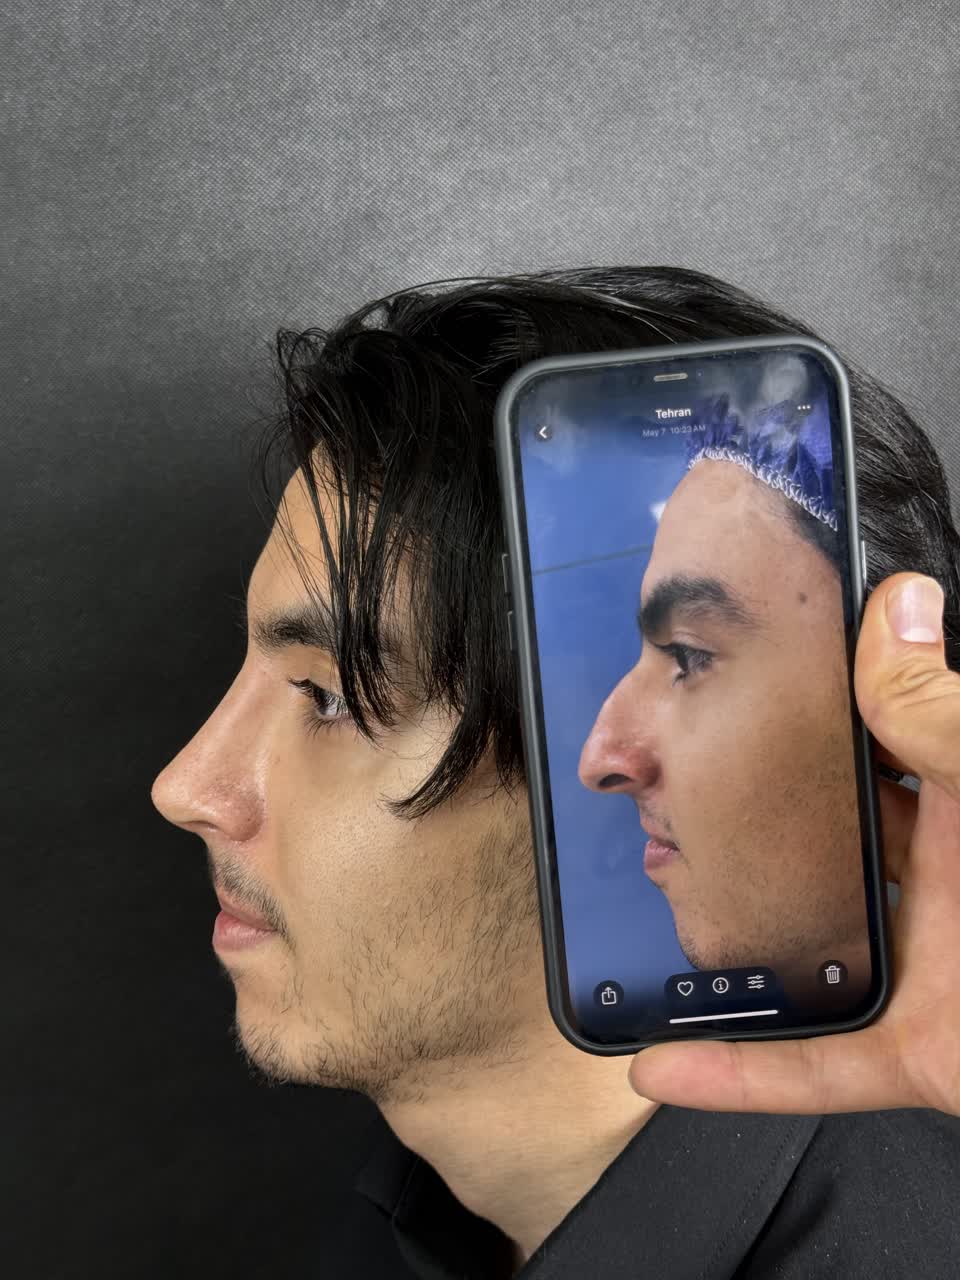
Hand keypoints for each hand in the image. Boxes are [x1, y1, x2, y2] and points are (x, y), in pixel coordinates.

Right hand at [627, 572, 959, 1115]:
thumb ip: (947, 714)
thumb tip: (896, 610)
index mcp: (959, 796)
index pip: (868, 735)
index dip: (799, 705)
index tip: (724, 682)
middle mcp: (939, 875)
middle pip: (818, 842)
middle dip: (740, 821)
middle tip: (657, 793)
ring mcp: (926, 965)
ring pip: (802, 947)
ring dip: (724, 934)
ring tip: (645, 902)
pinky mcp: (921, 1052)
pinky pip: (817, 1067)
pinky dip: (741, 1075)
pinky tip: (666, 1066)